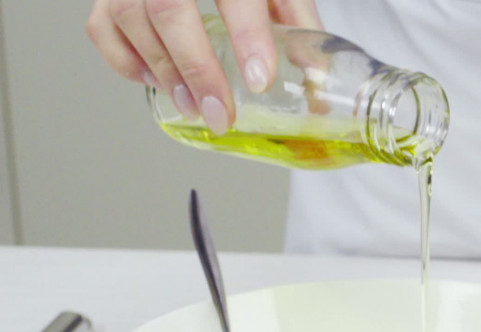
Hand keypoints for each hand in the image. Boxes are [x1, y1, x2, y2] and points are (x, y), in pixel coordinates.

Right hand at [86, 0, 322, 132]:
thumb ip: (298, 27)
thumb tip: (318, 86)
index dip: (248, 37)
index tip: (259, 80)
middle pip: (169, 7)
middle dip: (196, 68)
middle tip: (219, 113)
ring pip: (129, 16)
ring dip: (163, 71)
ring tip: (192, 106)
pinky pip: (102, 28)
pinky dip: (126, 62)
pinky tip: (157, 80)